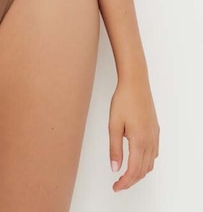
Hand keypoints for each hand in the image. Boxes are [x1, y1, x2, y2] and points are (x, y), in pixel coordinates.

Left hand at [108, 75, 159, 191]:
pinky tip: (137, 160)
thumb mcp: (113, 125)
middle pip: (143, 170)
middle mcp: (150, 141)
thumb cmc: (123, 100)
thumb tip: (115, 168)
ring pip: (150, 163)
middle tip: (118, 184)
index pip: (133, 170)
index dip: (124, 182)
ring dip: (139, 173)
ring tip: (126, 174)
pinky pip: (153, 154)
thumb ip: (114, 148)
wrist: (135, 83)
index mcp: (139, 141)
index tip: (116, 187)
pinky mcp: (155, 131)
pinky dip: (146, 163)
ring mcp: (154, 136)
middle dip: (131, 181)